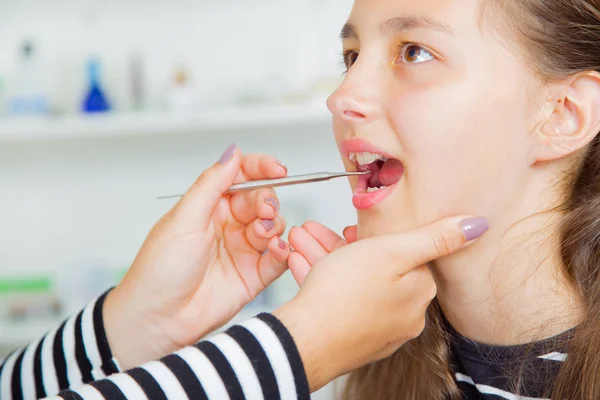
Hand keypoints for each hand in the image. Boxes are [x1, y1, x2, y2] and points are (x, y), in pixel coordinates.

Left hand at [105, 144, 291, 368]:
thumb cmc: (160, 268)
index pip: (241, 176)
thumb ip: (212, 184)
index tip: (278, 168)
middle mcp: (228, 225)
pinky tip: (277, 248)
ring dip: (274, 224)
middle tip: (265, 210)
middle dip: (268, 199)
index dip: (261, 168)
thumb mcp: (185, 217)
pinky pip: (279, 257)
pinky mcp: (253, 275)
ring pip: (273, 226)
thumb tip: (233, 152)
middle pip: (261, 199)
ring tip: (262, 233)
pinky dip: (283, 250)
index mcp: (209, 206)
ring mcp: (242, 250)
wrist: (157, 318)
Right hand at [274, 216, 488, 390]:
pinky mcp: (354, 337)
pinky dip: (323, 280)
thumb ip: (435, 238)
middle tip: (316, 233)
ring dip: (326, 258)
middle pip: (377, 267)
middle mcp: (405, 316)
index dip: (377, 236)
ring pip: (353, 283)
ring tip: (300, 242)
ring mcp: (379, 329)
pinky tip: (302, 264)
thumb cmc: (342, 297)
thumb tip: (477, 226)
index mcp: (419, 292)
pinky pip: (342, 301)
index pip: (406, 253)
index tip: (355, 228)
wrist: (304, 343)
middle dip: (343, 245)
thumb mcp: (392, 252)